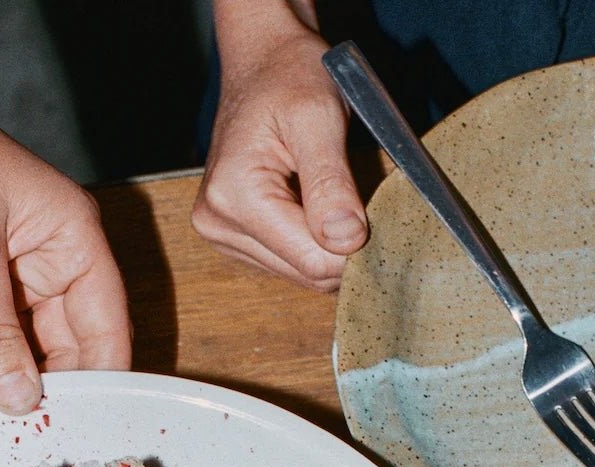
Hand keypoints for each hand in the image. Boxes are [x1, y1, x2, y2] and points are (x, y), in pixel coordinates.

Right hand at [193, 0, 366, 292]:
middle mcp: (217, 224)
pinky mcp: (231, 239)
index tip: (377, 215)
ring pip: (297, 273)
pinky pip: (286, 262)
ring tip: (333, 198)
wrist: (262, 64)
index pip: (309, 259)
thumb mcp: (319, 117)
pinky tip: (314, 208)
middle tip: (361, 203)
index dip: (353, 245)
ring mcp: (220, 235)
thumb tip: (349, 241)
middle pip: (303, 273)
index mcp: (233, 196)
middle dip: (340, 246)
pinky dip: (310, 242)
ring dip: (326, 246)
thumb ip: (332, 183)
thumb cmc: (289, 78)